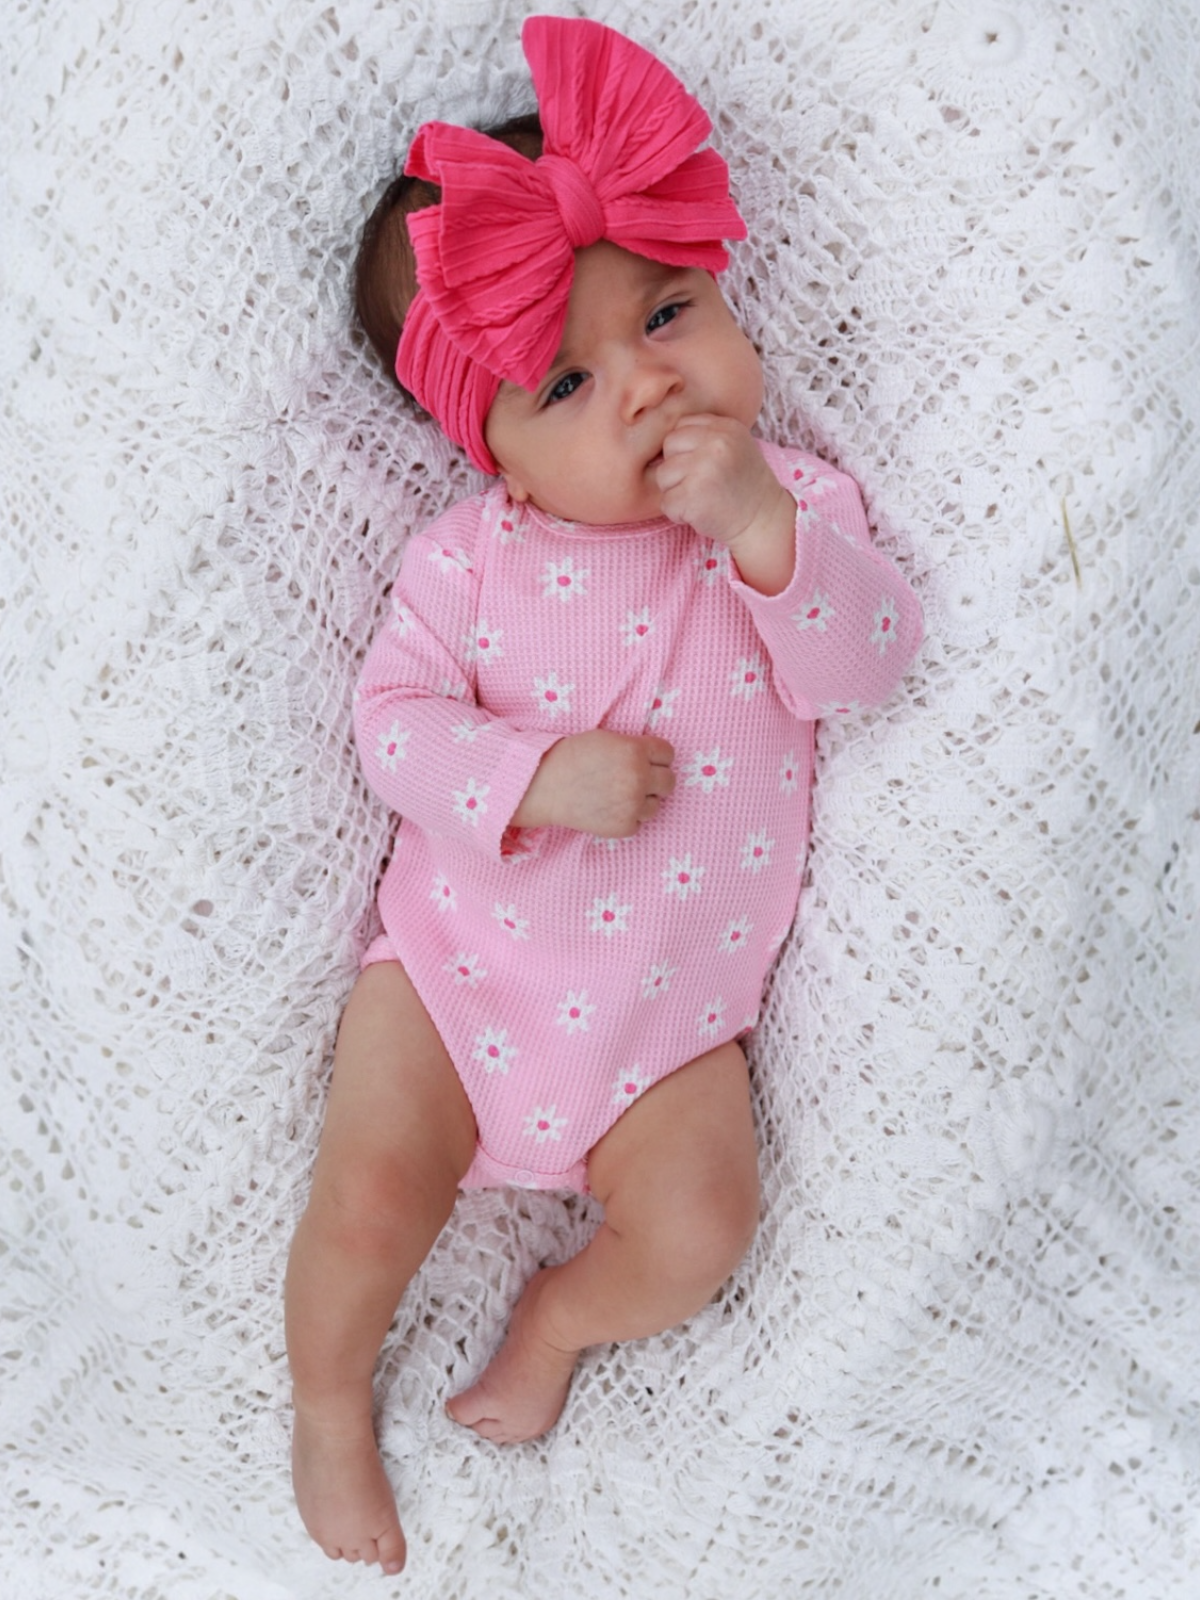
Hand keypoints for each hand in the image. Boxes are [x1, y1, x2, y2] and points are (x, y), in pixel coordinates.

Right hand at [512, 730, 675, 836]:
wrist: (544, 786)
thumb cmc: (571, 758)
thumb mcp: (606, 738)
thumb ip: (633, 747)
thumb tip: (655, 759)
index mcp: (635, 751)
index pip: (668, 754)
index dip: (657, 757)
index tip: (645, 761)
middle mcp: (638, 778)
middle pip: (669, 782)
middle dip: (655, 780)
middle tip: (634, 780)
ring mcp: (632, 805)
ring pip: (656, 805)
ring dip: (642, 801)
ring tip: (618, 796)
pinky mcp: (624, 827)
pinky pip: (639, 823)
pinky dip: (627, 818)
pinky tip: (609, 809)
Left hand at [655, 414, 796, 594]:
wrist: (763, 521)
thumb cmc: (742, 485)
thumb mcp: (733, 446)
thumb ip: (704, 434)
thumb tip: (661, 437)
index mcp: (724, 427)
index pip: (681, 426)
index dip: (685, 450)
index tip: (702, 467)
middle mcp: (716, 442)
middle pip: (669, 446)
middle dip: (677, 468)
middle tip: (700, 484)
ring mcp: (704, 468)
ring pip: (663, 475)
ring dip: (676, 492)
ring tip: (701, 498)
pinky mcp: (693, 496)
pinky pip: (666, 502)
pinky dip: (678, 514)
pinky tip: (699, 513)